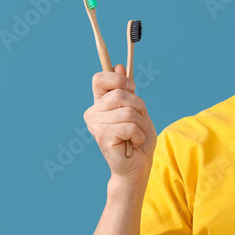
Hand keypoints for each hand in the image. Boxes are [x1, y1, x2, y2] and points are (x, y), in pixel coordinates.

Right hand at [83, 64, 156, 183]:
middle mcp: (93, 112)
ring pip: (129, 111)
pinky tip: (132, 144)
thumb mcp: (138, 110)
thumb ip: (128, 91)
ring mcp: (96, 124)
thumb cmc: (138, 139)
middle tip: (137, 123)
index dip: (119, 80)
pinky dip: (139, 136)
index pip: (100, 78)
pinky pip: (130, 126)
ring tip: (135, 136)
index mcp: (100, 103)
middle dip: (139, 107)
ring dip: (141, 125)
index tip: (131, 89)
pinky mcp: (102, 136)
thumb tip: (119, 67)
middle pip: (121, 93)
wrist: (137, 167)